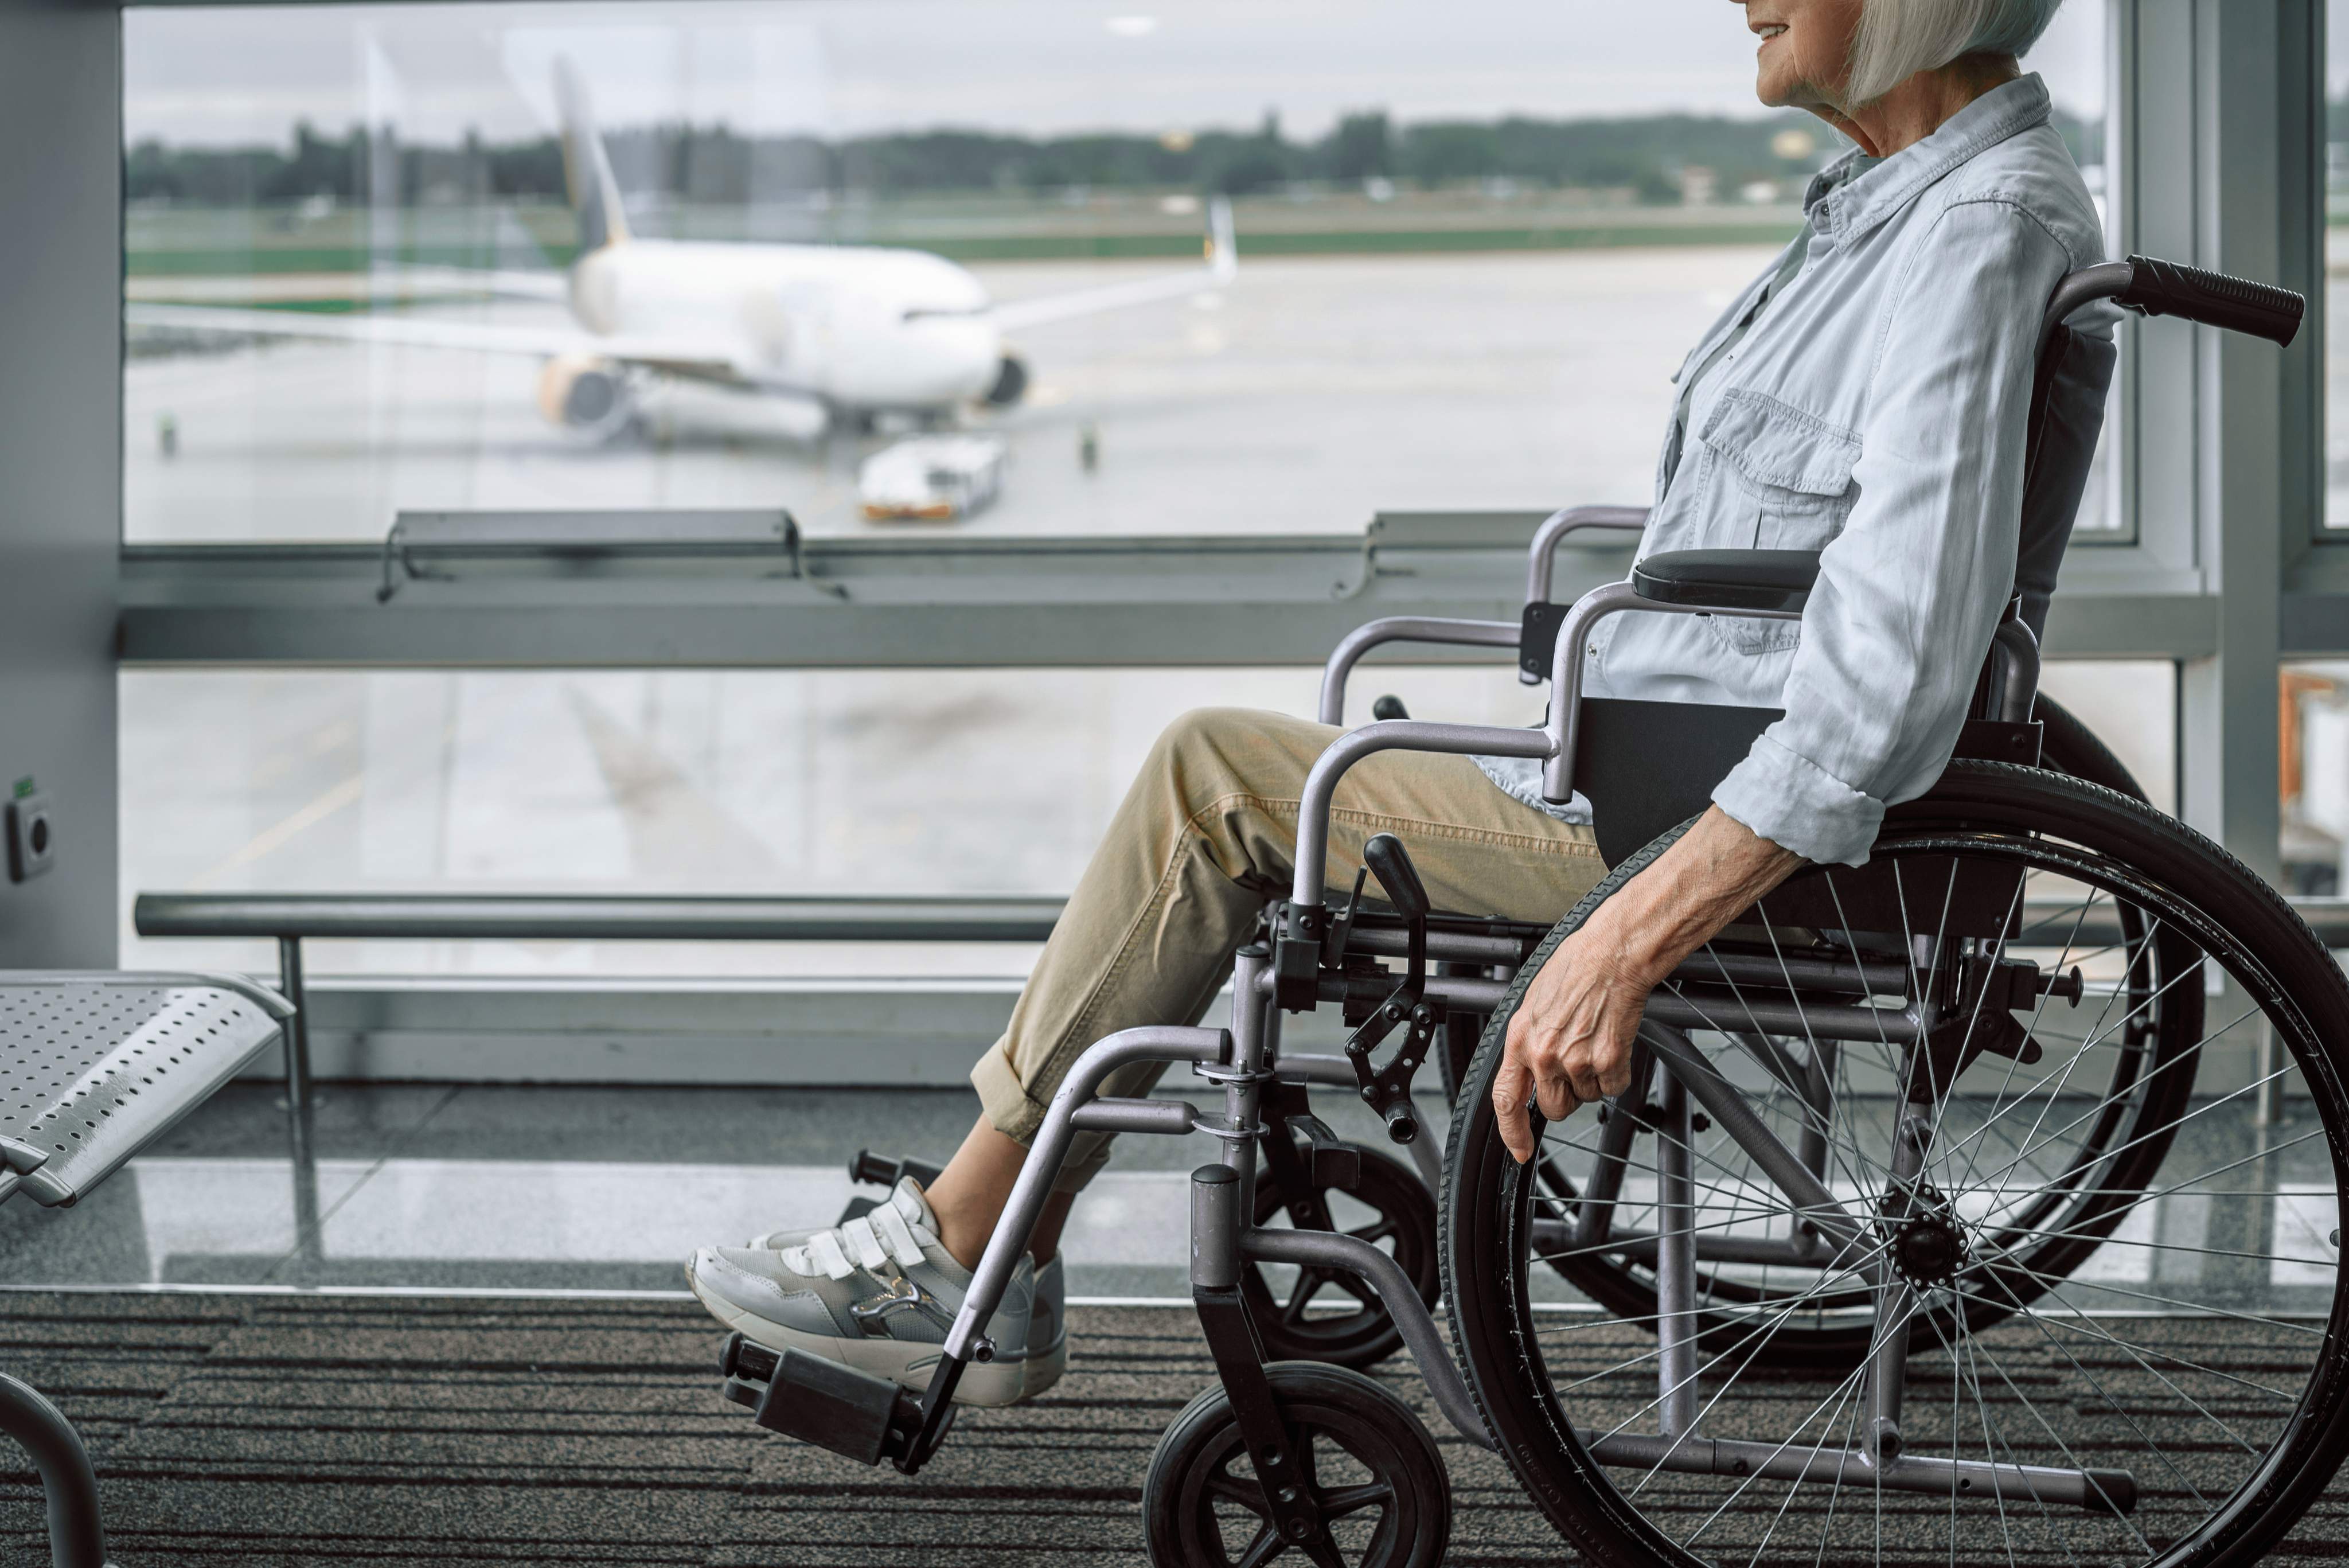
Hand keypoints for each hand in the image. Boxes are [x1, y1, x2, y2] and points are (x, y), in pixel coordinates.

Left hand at [1491, 903, 1658, 1162]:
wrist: (1611, 955)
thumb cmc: (1575, 970)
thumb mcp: (1533, 1005)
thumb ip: (1529, 1042)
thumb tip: (1530, 1071)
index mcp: (1519, 1039)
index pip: (1506, 1099)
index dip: (1512, 1131)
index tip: (1519, 1149)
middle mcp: (1544, 1054)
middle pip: (1553, 1108)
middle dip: (1567, 1097)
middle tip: (1577, 1067)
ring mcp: (1576, 1060)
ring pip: (1588, 1098)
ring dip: (1594, 1079)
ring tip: (1595, 1041)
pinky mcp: (1608, 1060)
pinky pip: (1614, 1088)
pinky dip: (1618, 1074)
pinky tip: (1614, 1044)